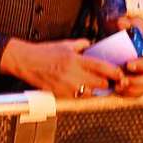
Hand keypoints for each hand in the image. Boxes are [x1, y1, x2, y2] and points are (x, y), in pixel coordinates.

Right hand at [5, 38, 122, 96]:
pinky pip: (79, 97)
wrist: (25, 61)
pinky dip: (81, 93)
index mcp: (75, 59)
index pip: (102, 68)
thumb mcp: (63, 44)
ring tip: (89, 83)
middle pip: (101, 83)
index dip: (114, 72)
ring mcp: (67, 85)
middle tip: (103, 79)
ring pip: (91, 93)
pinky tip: (76, 87)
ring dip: (93, 89)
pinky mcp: (61, 94)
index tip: (117, 73)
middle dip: (104, 82)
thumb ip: (80, 45)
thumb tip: (91, 45)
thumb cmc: (42, 52)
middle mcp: (73, 73)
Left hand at [114, 17, 142, 96]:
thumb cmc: (133, 33)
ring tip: (118, 86)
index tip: (128, 65)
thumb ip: (130, 24)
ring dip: (133, 89)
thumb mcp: (134, 26)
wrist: (130, 42)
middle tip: (122, 80)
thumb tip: (121, 23)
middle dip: (137, 81)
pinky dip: (129, 93)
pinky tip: (118, 90)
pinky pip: (139, 93)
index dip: (142, 65)